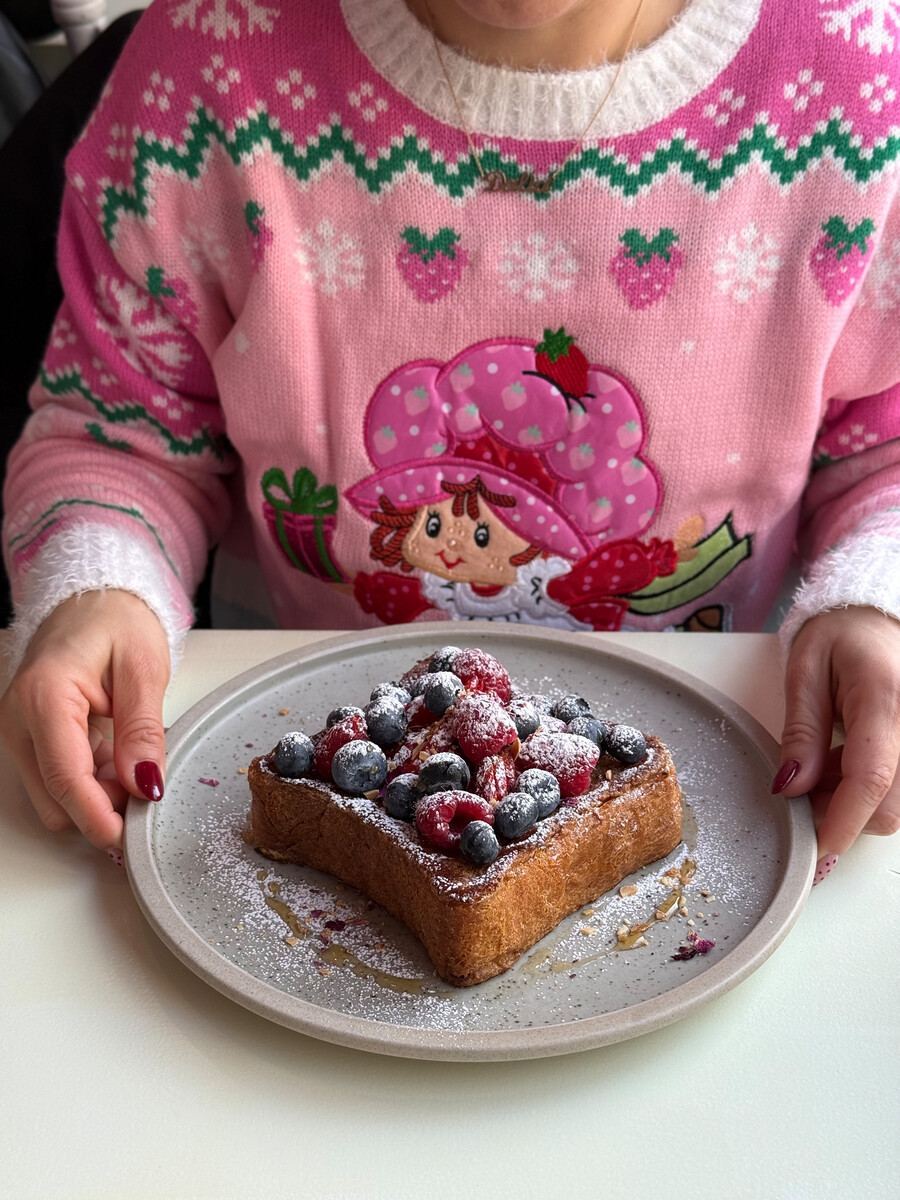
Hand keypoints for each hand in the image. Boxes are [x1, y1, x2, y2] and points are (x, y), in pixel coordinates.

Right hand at [0, 590, 169, 850]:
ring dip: (95, 796)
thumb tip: (146, 786)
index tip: (129, 839)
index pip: (66, 777)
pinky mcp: (27, 737)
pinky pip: (55, 778)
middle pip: (55, 798)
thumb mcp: (144, 670)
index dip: (98, 816)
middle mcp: (19, 719)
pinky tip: (115, 755)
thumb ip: (143, 731)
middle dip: (102, 807)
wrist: (93, 596)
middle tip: (148, 784)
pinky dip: (88, 781)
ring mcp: (18, 730)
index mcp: (45, 696)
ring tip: (133, 758)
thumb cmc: (117, 620)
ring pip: (53, 796)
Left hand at [776, 606, 899, 875]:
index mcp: (885, 698)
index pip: (871, 777)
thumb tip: (790, 788)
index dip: (843, 820)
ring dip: (857, 802)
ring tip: (829, 763)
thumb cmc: (841, 635)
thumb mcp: (804, 672)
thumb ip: (801, 731)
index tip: (816, 846)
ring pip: (898, 805)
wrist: (877, 617)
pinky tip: (851, 762)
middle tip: (805, 785)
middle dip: (842, 813)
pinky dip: (873, 790)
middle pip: (890, 806)